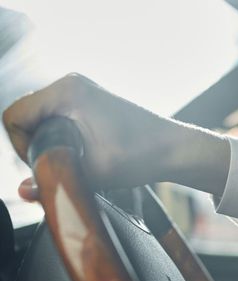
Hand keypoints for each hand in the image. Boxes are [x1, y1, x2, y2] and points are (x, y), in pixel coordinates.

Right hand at [2, 74, 229, 199]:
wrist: (174, 149)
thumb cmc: (142, 156)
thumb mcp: (94, 174)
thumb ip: (54, 181)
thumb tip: (23, 191)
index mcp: (66, 92)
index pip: (14, 115)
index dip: (18, 146)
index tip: (39, 167)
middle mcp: (71, 84)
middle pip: (27, 115)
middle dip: (33, 145)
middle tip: (54, 168)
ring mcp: (82, 91)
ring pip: (43, 117)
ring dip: (48, 142)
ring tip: (69, 163)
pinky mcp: (91, 102)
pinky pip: (60, 117)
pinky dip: (62, 137)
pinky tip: (79, 155)